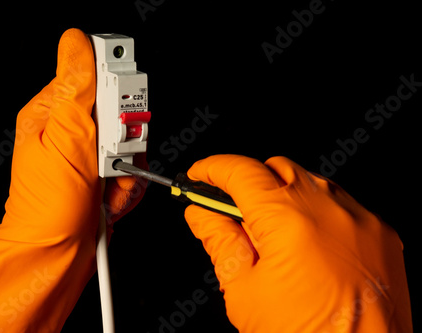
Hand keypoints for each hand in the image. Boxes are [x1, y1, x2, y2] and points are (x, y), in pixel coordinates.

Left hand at [0, 28, 144, 331]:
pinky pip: (134, 169)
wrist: (56, 257)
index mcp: (53, 112)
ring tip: (105, 189)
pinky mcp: (104, 176)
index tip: (117, 119)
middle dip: (125, 144)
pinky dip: (129, 188)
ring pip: (133, 145)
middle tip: (106, 163)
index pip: (95, 75)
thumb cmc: (51, 207)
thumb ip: (77, 87)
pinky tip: (109, 200)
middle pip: (122, 114)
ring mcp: (89, 155)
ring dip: (128, 173)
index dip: (116, 93)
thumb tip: (77, 40)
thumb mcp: (65, 139)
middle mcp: (72, 131)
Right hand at [184, 154, 411, 332]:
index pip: (241, 172)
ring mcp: (361, 220)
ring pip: (310, 183)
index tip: (200, 175)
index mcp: (289, 222)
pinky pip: (340, 205)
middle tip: (232, 212)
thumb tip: (202, 214)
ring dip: (283, 196)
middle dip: (249, 181)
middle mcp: (331, 210)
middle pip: (277, 168)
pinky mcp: (382, 234)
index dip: (213, 169)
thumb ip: (219, 242)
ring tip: (272, 237)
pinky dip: (315, 212)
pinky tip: (306, 245)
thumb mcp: (244, 294)